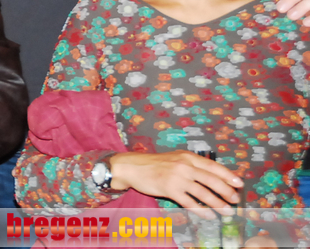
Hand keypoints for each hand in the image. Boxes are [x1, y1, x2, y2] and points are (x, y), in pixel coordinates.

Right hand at [109, 151, 241, 217]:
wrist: (132, 167)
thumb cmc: (154, 164)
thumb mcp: (175, 158)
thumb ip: (191, 165)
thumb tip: (211, 176)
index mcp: (187, 157)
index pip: (213, 166)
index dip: (228, 175)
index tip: (239, 184)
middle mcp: (184, 165)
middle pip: (211, 180)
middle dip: (227, 191)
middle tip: (235, 200)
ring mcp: (177, 177)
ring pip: (203, 192)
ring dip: (218, 203)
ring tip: (227, 211)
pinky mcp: (169, 189)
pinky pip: (189, 202)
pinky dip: (201, 210)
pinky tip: (209, 215)